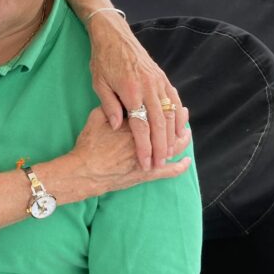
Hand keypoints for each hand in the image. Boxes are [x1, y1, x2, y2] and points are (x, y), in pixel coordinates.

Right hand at [70, 108, 190, 193]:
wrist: (86, 171)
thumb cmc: (88, 145)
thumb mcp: (94, 119)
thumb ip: (108, 107)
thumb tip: (119, 99)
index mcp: (133, 124)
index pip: (152, 113)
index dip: (162, 106)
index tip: (168, 99)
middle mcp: (145, 140)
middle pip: (167, 129)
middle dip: (178, 119)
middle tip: (185, 113)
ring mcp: (148, 157)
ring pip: (173, 148)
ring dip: (182, 140)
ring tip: (187, 133)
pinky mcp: (147, 174)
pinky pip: (169, 171)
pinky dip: (180, 166)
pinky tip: (187, 162)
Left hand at [85, 11, 189, 168]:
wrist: (113, 34)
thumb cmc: (102, 59)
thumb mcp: (99, 83)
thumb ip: (109, 106)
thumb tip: (117, 127)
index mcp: (130, 90)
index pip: (140, 126)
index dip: (144, 147)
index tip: (145, 164)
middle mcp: (148, 87)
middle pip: (159, 124)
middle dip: (161, 147)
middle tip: (160, 165)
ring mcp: (158, 81)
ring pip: (170, 113)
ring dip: (172, 135)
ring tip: (171, 153)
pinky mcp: (162, 77)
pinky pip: (174, 99)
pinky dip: (178, 116)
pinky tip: (180, 129)